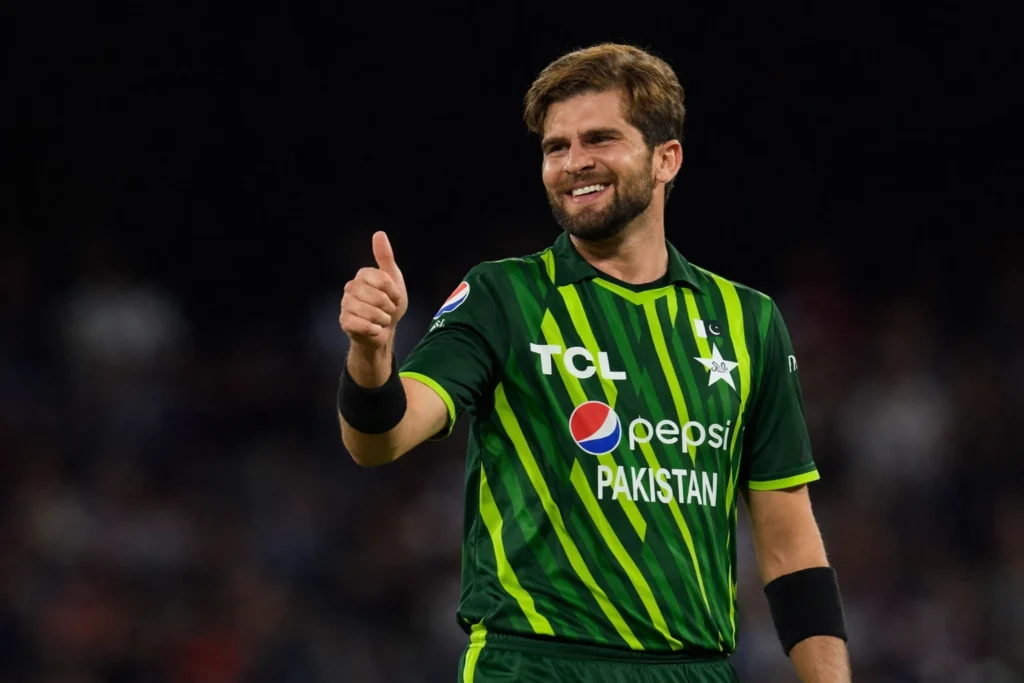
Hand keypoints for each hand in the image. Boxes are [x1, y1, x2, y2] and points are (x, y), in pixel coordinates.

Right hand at [340, 231, 408, 354]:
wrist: (384, 330)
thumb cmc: (389, 303)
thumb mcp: (393, 279)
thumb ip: (385, 257)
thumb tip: (379, 233)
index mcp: (363, 275)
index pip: (383, 279)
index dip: (393, 291)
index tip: (395, 297)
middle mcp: (351, 287)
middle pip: (377, 297)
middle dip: (388, 307)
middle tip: (388, 310)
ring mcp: (346, 304)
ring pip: (370, 312)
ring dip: (382, 319)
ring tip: (381, 319)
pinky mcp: (344, 321)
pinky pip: (362, 325)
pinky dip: (374, 329)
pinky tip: (374, 328)